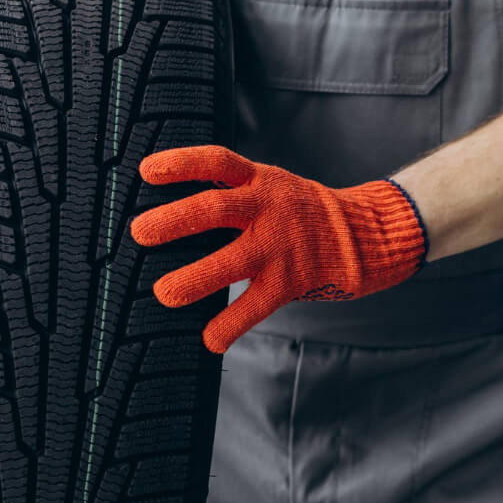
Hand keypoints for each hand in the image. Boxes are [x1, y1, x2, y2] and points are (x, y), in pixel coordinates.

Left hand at [130, 147, 427, 351]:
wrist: (361, 236)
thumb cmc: (300, 212)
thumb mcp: (270, 186)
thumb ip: (231, 192)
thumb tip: (168, 211)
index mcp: (260, 181)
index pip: (218, 162)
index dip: (182, 163)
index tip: (146, 171)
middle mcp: (268, 209)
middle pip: (218, 208)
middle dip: (177, 219)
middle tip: (140, 232)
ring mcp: (280, 246)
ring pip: (234, 261)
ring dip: (196, 277)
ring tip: (164, 293)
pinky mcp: (290, 281)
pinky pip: (257, 305)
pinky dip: (231, 325)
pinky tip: (210, 340)